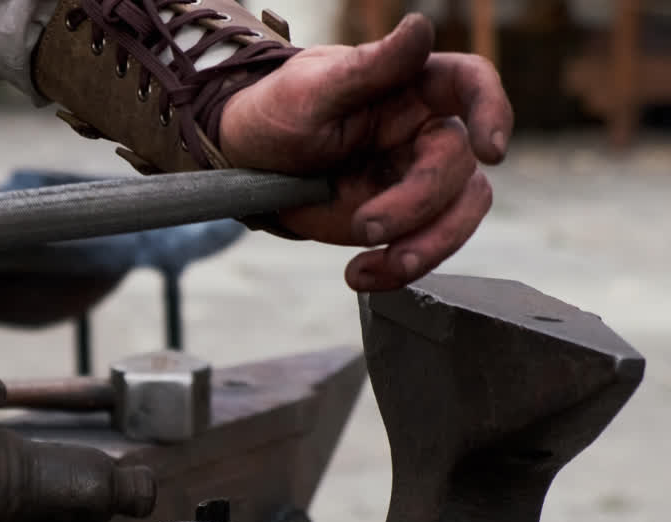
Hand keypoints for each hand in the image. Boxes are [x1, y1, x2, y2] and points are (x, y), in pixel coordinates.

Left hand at [218, 13, 513, 290]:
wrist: (247, 159)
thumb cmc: (280, 109)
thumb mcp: (313, 88)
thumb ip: (370, 66)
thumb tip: (421, 27)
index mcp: (412, 86)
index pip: (469, 83)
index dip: (493, 110)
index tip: (491, 151)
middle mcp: (423, 131)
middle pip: (459, 168)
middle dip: (418, 205)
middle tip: (365, 226)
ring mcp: (413, 178)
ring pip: (458, 215)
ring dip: (425, 249)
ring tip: (376, 267)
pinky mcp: (398, 219)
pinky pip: (420, 248)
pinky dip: (395, 270)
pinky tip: (360, 275)